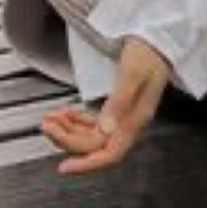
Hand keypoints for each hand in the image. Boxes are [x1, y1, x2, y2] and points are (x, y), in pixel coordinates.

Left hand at [41, 38, 171, 177]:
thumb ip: (119, 102)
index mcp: (135, 120)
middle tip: (47, 125)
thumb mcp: (132, 74)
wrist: (159, 40)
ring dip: (68, 131)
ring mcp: (123, 117)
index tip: (65, 167)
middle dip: (68, 140)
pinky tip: (65, 113)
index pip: (110, 153)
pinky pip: (94, 124)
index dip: (87, 164)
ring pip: (92, 136)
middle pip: (95, 145)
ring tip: (50, 119)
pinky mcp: (118, 108)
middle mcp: (129, 123)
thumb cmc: (149, 53)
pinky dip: (76, 121)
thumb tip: (105, 129)